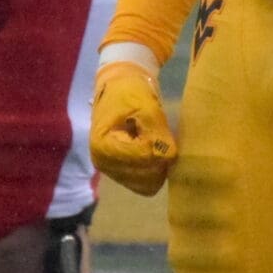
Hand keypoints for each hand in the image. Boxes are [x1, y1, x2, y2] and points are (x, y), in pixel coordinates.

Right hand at [90, 53, 176, 194]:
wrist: (119, 88)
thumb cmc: (130, 93)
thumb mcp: (147, 108)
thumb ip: (157, 134)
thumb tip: (170, 157)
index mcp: (103, 146)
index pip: (141, 158)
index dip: (158, 146)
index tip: (158, 130)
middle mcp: (103, 164)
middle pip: (145, 177)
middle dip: (159, 158)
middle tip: (159, 136)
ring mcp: (112, 172)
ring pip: (147, 184)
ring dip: (158, 166)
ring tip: (155, 143)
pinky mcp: (122, 175)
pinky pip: (146, 184)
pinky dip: (155, 171)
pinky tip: (153, 151)